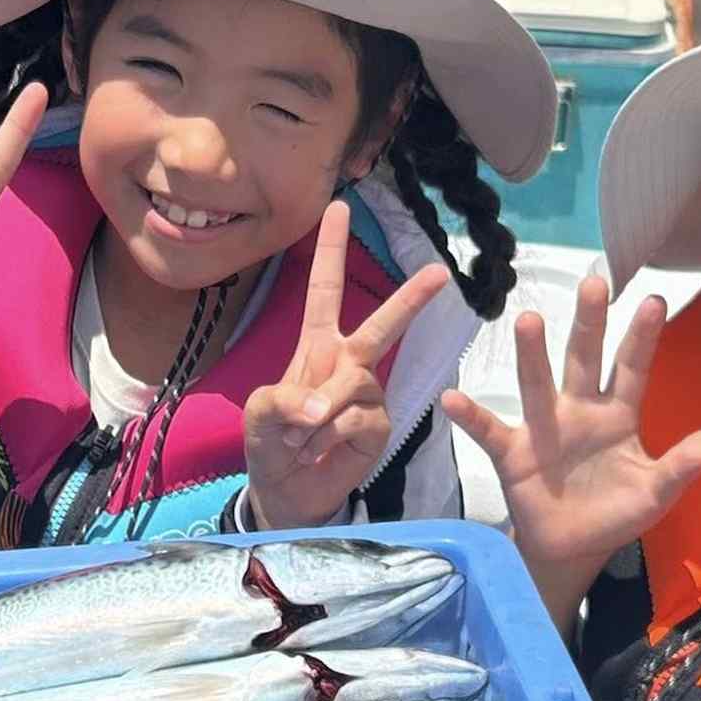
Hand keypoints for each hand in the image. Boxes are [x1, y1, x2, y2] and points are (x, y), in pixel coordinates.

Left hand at [242, 200, 451, 529]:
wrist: (286, 492)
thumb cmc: (271, 442)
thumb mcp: (259, 412)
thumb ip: (282, 400)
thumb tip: (318, 408)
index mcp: (317, 346)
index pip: (325, 289)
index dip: (332, 249)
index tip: (340, 207)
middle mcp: (348, 362)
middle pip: (381, 324)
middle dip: (411, 298)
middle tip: (441, 272)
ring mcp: (368, 394)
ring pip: (353, 383)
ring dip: (318, 412)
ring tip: (300, 438)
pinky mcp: (379, 425)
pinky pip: (357, 418)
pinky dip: (329, 435)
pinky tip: (318, 450)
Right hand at [441, 270, 700, 608]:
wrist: (573, 549)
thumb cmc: (616, 512)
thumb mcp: (656, 493)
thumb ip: (682, 466)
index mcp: (619, 415)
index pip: (632, 368)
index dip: (643, 337)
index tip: (655, 299)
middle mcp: (579, 410)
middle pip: (584, 358)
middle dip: (589, 322)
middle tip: (593, 282)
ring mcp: (543, 428)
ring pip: (537, 383)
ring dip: (532, 354)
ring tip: (527, 320)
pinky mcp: (513, 454)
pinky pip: (490, 431)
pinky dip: (471, 417)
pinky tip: (453, 399)